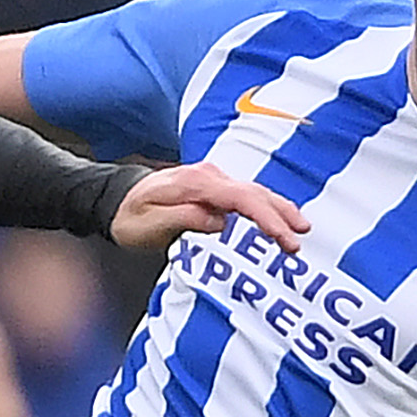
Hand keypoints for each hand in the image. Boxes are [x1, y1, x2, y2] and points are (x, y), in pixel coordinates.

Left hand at [108, 161, 308, 254]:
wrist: (116, 200)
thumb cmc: (129, 215)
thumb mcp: (148, 223)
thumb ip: (183, 219)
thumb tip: (219, 223)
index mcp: (195, 183)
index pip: (241, 198)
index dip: (266, 218)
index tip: (283, 238)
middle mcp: (208, 176)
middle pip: (254, 192)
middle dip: (281, 215)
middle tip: (299, 239)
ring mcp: (212, 179)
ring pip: (253, 192)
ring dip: (278, 210)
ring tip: (299, 230)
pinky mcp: (213, 188)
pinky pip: (245, 196)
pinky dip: (265, 208)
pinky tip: (279, 220)